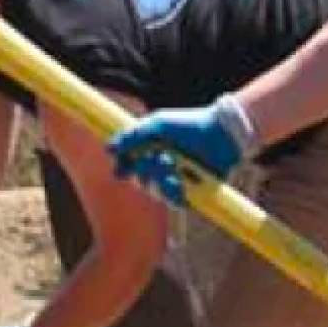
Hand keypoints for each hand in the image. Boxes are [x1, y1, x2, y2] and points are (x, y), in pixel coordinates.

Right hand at [108, 95, 254, 200]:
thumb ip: (132, 136)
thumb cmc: (189, 125)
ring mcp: (178, 180)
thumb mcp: (157, 125)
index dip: (123, 168)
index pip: (130, 165)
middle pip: (142, 180)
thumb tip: (108, 148)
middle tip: (158, 159)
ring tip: (171, 166)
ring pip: (156, 192)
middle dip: (146, 170)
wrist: (219, 133)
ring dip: (160, 179)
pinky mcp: (192, 192)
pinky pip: (175, 201)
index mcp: (154, 150)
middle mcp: (164, 166)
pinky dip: (174, 193)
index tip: (120, 170)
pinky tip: (179, 180)